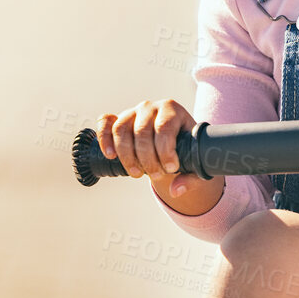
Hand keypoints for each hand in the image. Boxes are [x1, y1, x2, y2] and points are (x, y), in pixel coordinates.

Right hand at [96, 98, 225, 213]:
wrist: (172, 141)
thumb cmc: (185, 150)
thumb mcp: (194, 161)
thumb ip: (190, 177)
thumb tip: (176, 190)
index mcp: (173, 110)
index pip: (164, 127)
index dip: (165, 150)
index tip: (171, 168)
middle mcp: (151, 107)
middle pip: (142, 131)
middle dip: (148, 158)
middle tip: (156, 175)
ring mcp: (132, 112)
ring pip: (121, 129)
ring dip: (127, 155)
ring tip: (137, 173)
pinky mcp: (118, 119)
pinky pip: (105, 123)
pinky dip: (104, 139)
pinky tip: (110, 156)